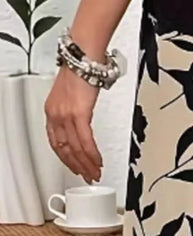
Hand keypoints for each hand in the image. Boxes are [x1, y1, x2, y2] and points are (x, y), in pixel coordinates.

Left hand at [44, 65, 102, 183]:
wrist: (84, 59)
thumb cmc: (81, 71)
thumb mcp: (71, 95)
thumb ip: (73, 111)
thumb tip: (81, 124)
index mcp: (51, 111)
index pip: (55, 142)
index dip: (65, 158)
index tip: (74, 166)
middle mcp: (56, 115)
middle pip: (65, 149)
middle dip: (77, 166)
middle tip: (87, 175)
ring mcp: (66, 116)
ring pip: (75, 148)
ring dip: (87, 164)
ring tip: (95, 173)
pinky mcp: (79, 115)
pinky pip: (85, 141)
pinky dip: (92, 154)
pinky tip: (98, 161)